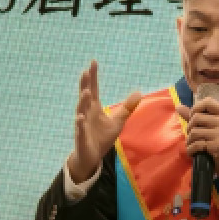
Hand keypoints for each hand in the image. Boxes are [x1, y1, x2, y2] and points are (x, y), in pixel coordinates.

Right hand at [68, 60, 141, 183]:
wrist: (92, 157)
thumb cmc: (102, 137)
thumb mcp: (118, 121)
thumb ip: (126, 108)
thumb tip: (139, 93)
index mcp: (94, 108)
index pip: (93, 89)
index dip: (93, 76)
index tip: (93, 62)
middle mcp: (86, 113)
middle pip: (85, 96)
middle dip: (85, 84)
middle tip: (85, 72)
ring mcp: (82, 125)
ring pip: (81, 111)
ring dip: (82, 101)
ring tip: (85, 91)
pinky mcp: (81, 137)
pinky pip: (80, 130)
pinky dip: (79, 124)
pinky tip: (80, 117)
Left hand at [176, 98, 218, 178]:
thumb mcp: (214, 127)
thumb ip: (197, 116)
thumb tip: (178, 106)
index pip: (208, 101)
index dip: (196, 108)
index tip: (194, 118)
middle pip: (197, 117)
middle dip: (189, 128)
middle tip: (192, 136)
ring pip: (194, 132)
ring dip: (189, 140)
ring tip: (192, 145)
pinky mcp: (218, 146)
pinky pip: (196, 144)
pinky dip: (191, 149)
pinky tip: (193, 152)